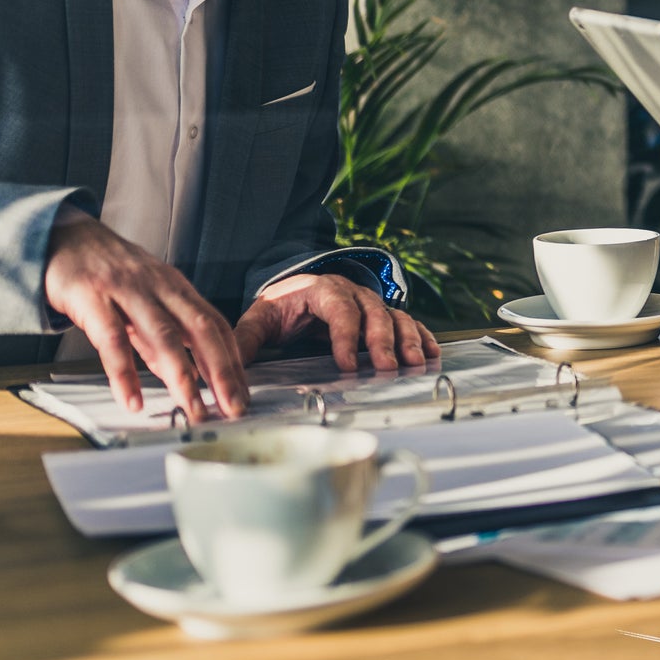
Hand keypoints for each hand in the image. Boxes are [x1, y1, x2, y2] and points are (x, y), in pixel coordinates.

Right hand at [44, 214, 248, 421]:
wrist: (66, 239)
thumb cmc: (110, 274)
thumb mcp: (146, 300)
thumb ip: (164, 337)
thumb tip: (186, 376)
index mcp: (176, 288)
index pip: (215, 325)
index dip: (232, 360)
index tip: (242, 394)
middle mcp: (159, 287)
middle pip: (200, 329)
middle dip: (221, 371)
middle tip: (233, 407)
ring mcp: (127, 291)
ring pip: (162, 335)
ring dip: (182, 377)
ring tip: (193, 410)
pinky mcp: (93, 298)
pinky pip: (111, 340)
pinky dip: (124, 373)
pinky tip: (133, 401)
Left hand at [233, 272, 437, 371]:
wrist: (296, 290)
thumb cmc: (279, 308)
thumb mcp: (259, 319)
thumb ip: (247, 341)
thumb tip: (227, 369)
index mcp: (322, 290)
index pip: (339, 310)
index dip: (345, 336)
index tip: (346, 364)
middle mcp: (352, 292)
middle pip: (374, 313)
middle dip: (382, 342)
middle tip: (388, 368)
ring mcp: (370, 303)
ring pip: (395, 317)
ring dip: (408, 340)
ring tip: (416, 364)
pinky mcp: (382, 315)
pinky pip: (407, 322)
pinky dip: (421, 336)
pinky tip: (431, 354)